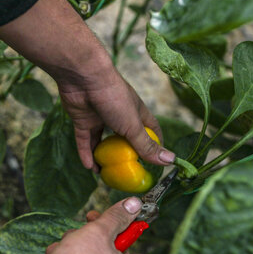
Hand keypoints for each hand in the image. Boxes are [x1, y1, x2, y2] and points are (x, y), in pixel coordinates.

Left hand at [57, 61, 174, 170]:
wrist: (84, 79)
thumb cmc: (114, 98)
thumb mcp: (133, 125)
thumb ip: (147, 145)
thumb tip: (170, 161)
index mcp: (137, 112)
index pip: (151, 130)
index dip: (154, 144)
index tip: (155, 162)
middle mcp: (119, 115)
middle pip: (124, 138)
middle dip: (125, 155)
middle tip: (125, 173)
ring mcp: (100, 117)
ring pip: (102, 141)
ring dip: (103, 156)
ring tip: (104, 174)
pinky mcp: (82, 120)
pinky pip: (84, 140)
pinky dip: (86, 153)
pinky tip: (89, 167)